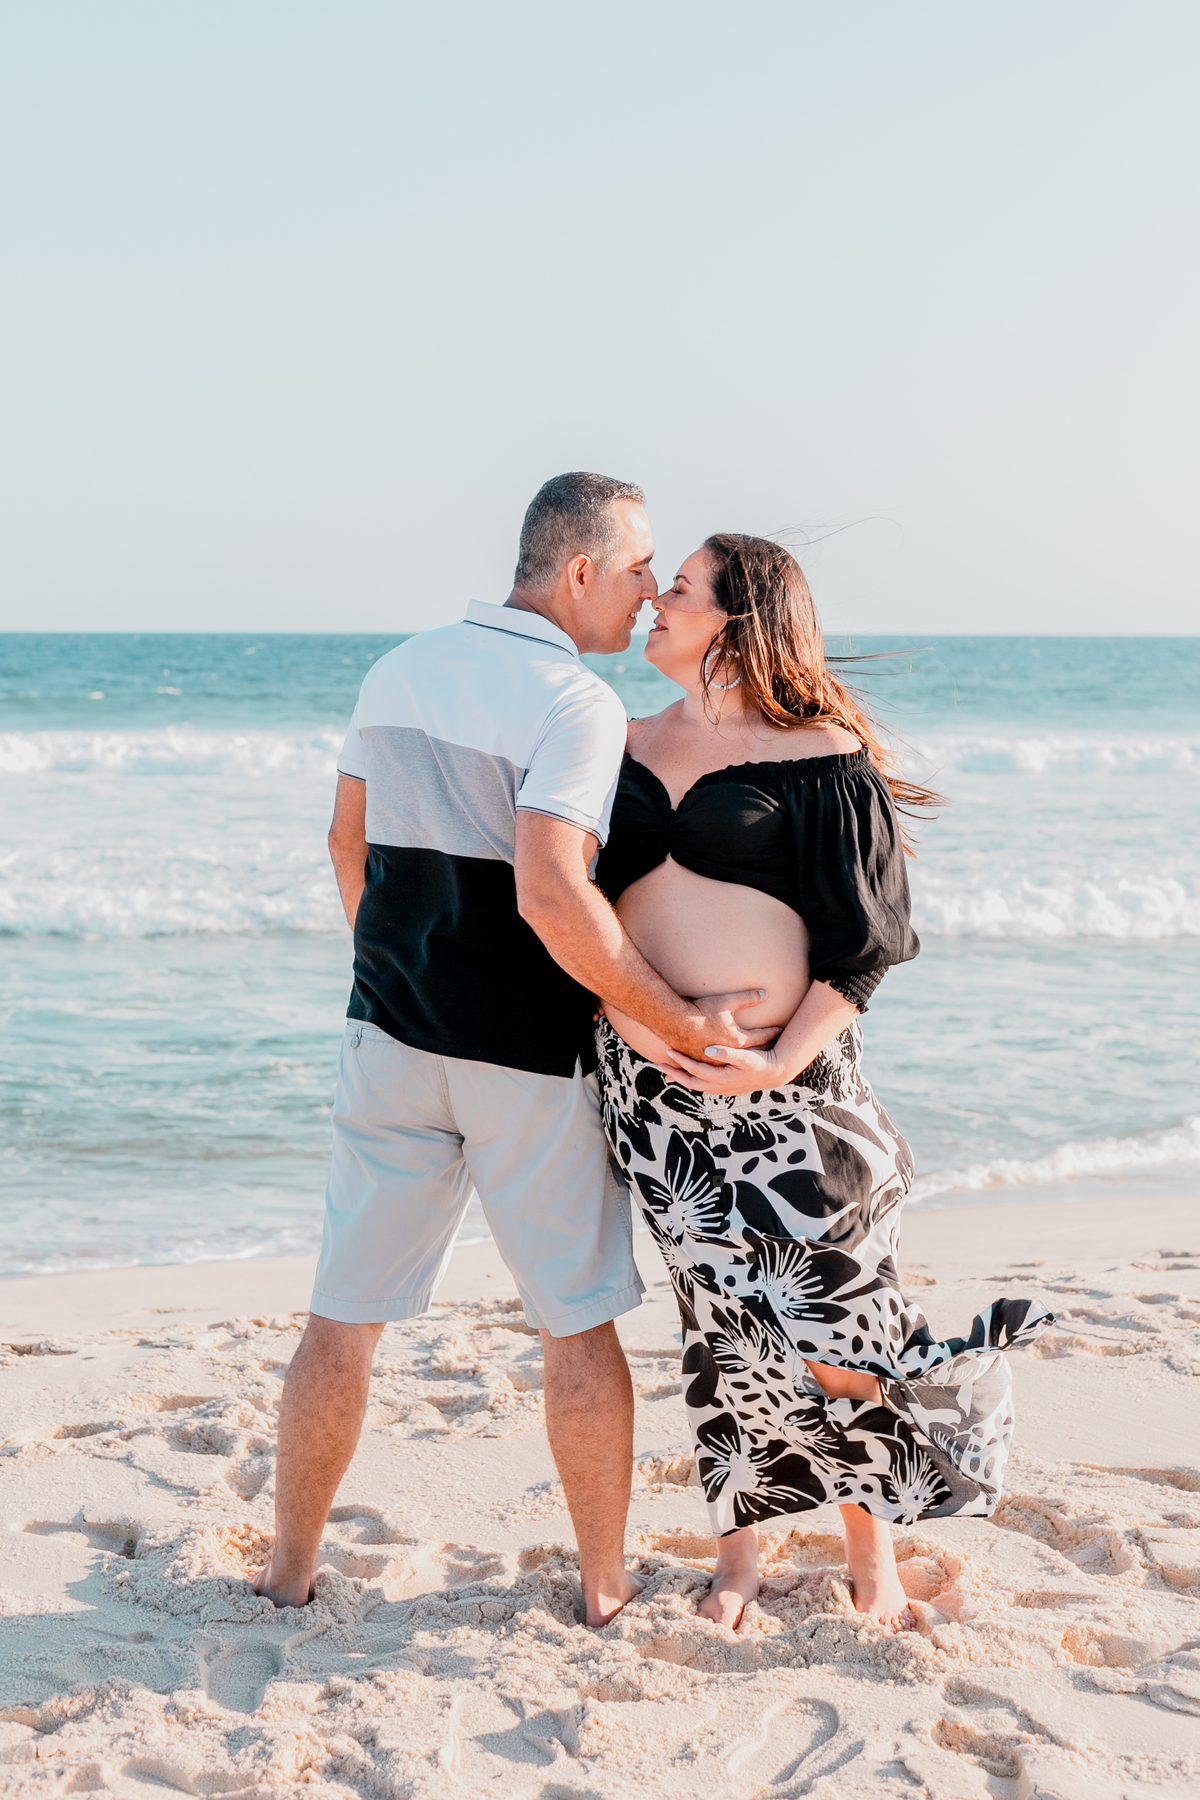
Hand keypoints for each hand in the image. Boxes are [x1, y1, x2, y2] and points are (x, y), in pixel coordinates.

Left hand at [658, 1042, 793, 1095]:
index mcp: (721, 1078)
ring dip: (681, 1078)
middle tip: (659, 1064)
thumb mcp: (746, 1057)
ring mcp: (721, 1088)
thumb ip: (727, 1053)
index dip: (680, 1062)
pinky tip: (687, 1073)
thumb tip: (707, 1050)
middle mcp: (719, 1087)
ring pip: (695, 1084)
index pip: (695, 1071)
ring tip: (668, 1070)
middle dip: (674, 1074)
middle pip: (690, 1082)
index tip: (668, 1052)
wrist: (775, 1073)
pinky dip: (692, 1079)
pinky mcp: (724, 1086)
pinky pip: (702, 1084)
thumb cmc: (761, 1063)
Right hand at [669, 989, 777, 1061]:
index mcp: (737, 1040)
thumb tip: (766, 994)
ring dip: (741, 1062)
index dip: (772, 1032)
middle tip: (772, 1049)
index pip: (761, 1037)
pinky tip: (724, 1067)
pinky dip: (722, 1066)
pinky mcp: (701, 1061)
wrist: (674, 1022)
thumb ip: (748, 998)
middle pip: (750, 1053)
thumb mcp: (727, 1002)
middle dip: (761, 1050)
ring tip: (750, 1061)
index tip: (780, 1030)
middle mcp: (728, 1053)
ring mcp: (714, 1060)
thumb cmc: (701, 1011)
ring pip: (732, 1064)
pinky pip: (715, 1067)